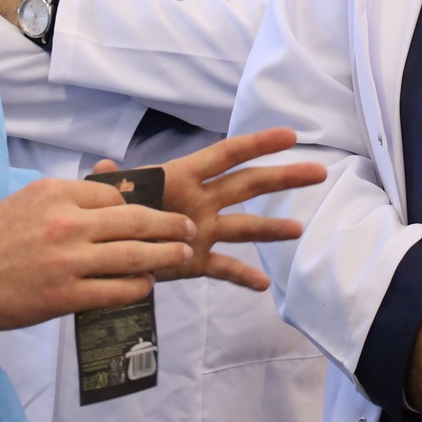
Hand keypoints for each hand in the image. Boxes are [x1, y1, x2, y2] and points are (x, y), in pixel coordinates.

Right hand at [0, 176, 196, 331]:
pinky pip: (115, 290)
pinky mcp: (64, 296)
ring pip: (131, 256)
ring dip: (164, 255)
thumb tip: (114, 193)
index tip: (159, 211)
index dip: (142, 204)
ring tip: (183, 255)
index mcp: (55, 193)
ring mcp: (66, 261)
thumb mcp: (28, 201)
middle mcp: (65, 223)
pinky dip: (137, 286)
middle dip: (169, 225)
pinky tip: (147, 283)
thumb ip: (71, 197)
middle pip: (133, 221)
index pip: (115, 194)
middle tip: (189, 228)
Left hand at [90, 126, 325, 289]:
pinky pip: (224, 268)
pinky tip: (263, 286)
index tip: (289, 135)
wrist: (103, 247)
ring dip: (272, 227)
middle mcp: (201, 201)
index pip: (225, 155)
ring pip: (244, 226)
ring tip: (298, 229)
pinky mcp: (197, 261)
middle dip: (282, 177)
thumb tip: (103, 166)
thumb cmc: (110, 210)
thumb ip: (112, 181)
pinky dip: (242, 276)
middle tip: (318, 172)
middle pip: (248, 184)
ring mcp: (203, 231)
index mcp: (182, 177)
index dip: (256, 144)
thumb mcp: (110, 192)